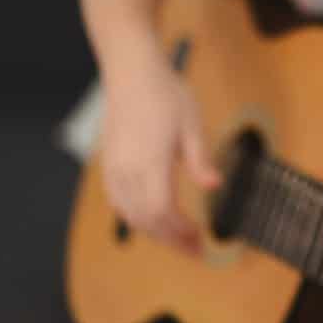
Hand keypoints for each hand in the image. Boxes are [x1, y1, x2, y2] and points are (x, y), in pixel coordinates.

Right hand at [100, 59, 220, 253]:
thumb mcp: (192, 124)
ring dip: (155, 233)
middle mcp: (127, 169)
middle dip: (172, 240)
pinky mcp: (108, 166)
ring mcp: (113, 169)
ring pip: (131, 216)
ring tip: (179, 239)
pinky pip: (118, 204)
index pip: (162, 211)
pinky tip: (154, 221)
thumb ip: (200, 159)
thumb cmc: (165, 94)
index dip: (180, 231)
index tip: (200, 239)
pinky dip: (137, 219)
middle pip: (146, 220)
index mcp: (150, 160)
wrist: (131, 73)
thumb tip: (214, 186)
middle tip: (195, 250)